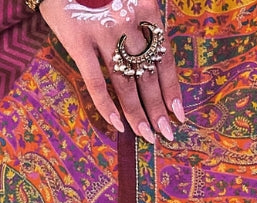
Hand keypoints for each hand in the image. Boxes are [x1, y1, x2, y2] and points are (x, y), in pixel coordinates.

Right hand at [38, 0, 183, 142]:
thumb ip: (142, 24)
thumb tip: (152, 64)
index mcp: (146, 9)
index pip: (164, 58)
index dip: (171, 89)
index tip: (178, 114)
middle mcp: (128, 22)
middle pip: (148, 75)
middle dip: (157, 109)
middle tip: (165, 133)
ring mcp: (103, 32)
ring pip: (125, 82)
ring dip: (137, 113)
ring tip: (146, 135)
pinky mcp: (78, 40)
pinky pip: (95, 81)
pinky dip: (106, 105)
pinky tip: (117, 124)